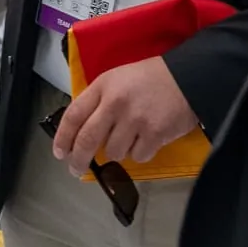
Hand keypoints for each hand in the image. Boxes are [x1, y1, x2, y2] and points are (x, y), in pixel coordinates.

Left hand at [52, 57, 197, 171]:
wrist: (187, 77)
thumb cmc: (150, 79)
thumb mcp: (117, 79)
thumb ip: (99, 101)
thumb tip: (82, 132)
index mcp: (102, 87)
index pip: (73, 115)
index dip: (62, 138)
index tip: (60, 153)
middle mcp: (115, 103)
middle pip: (87, 140)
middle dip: (78, 159)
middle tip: (76, 169)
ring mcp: (135, 119)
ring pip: (113, 152)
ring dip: (118, 151)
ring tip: (130, 138)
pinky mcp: (154, 134)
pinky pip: (138, 157)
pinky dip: (140, 152)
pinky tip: (147, 139)